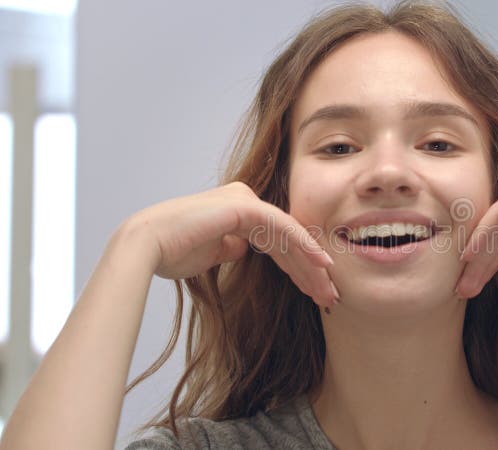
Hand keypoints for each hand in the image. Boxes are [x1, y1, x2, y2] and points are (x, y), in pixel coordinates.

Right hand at [122, 181, 337, 305]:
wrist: (146, 246)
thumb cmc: (171, 252)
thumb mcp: (211, 253)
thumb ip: (231, 247)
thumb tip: (243, 248)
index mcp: (238, 213)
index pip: (278, 243)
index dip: (298, 269)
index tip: (314, 293)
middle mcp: (245, 201)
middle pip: (288, 240)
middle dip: (310, 271)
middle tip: (329, 296)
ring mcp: (245, 200)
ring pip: (290, 235)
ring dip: (311, 264)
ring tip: (328, 290)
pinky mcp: (244, 206)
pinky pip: (282, 227)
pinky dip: (304, 245)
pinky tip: (322, 263)